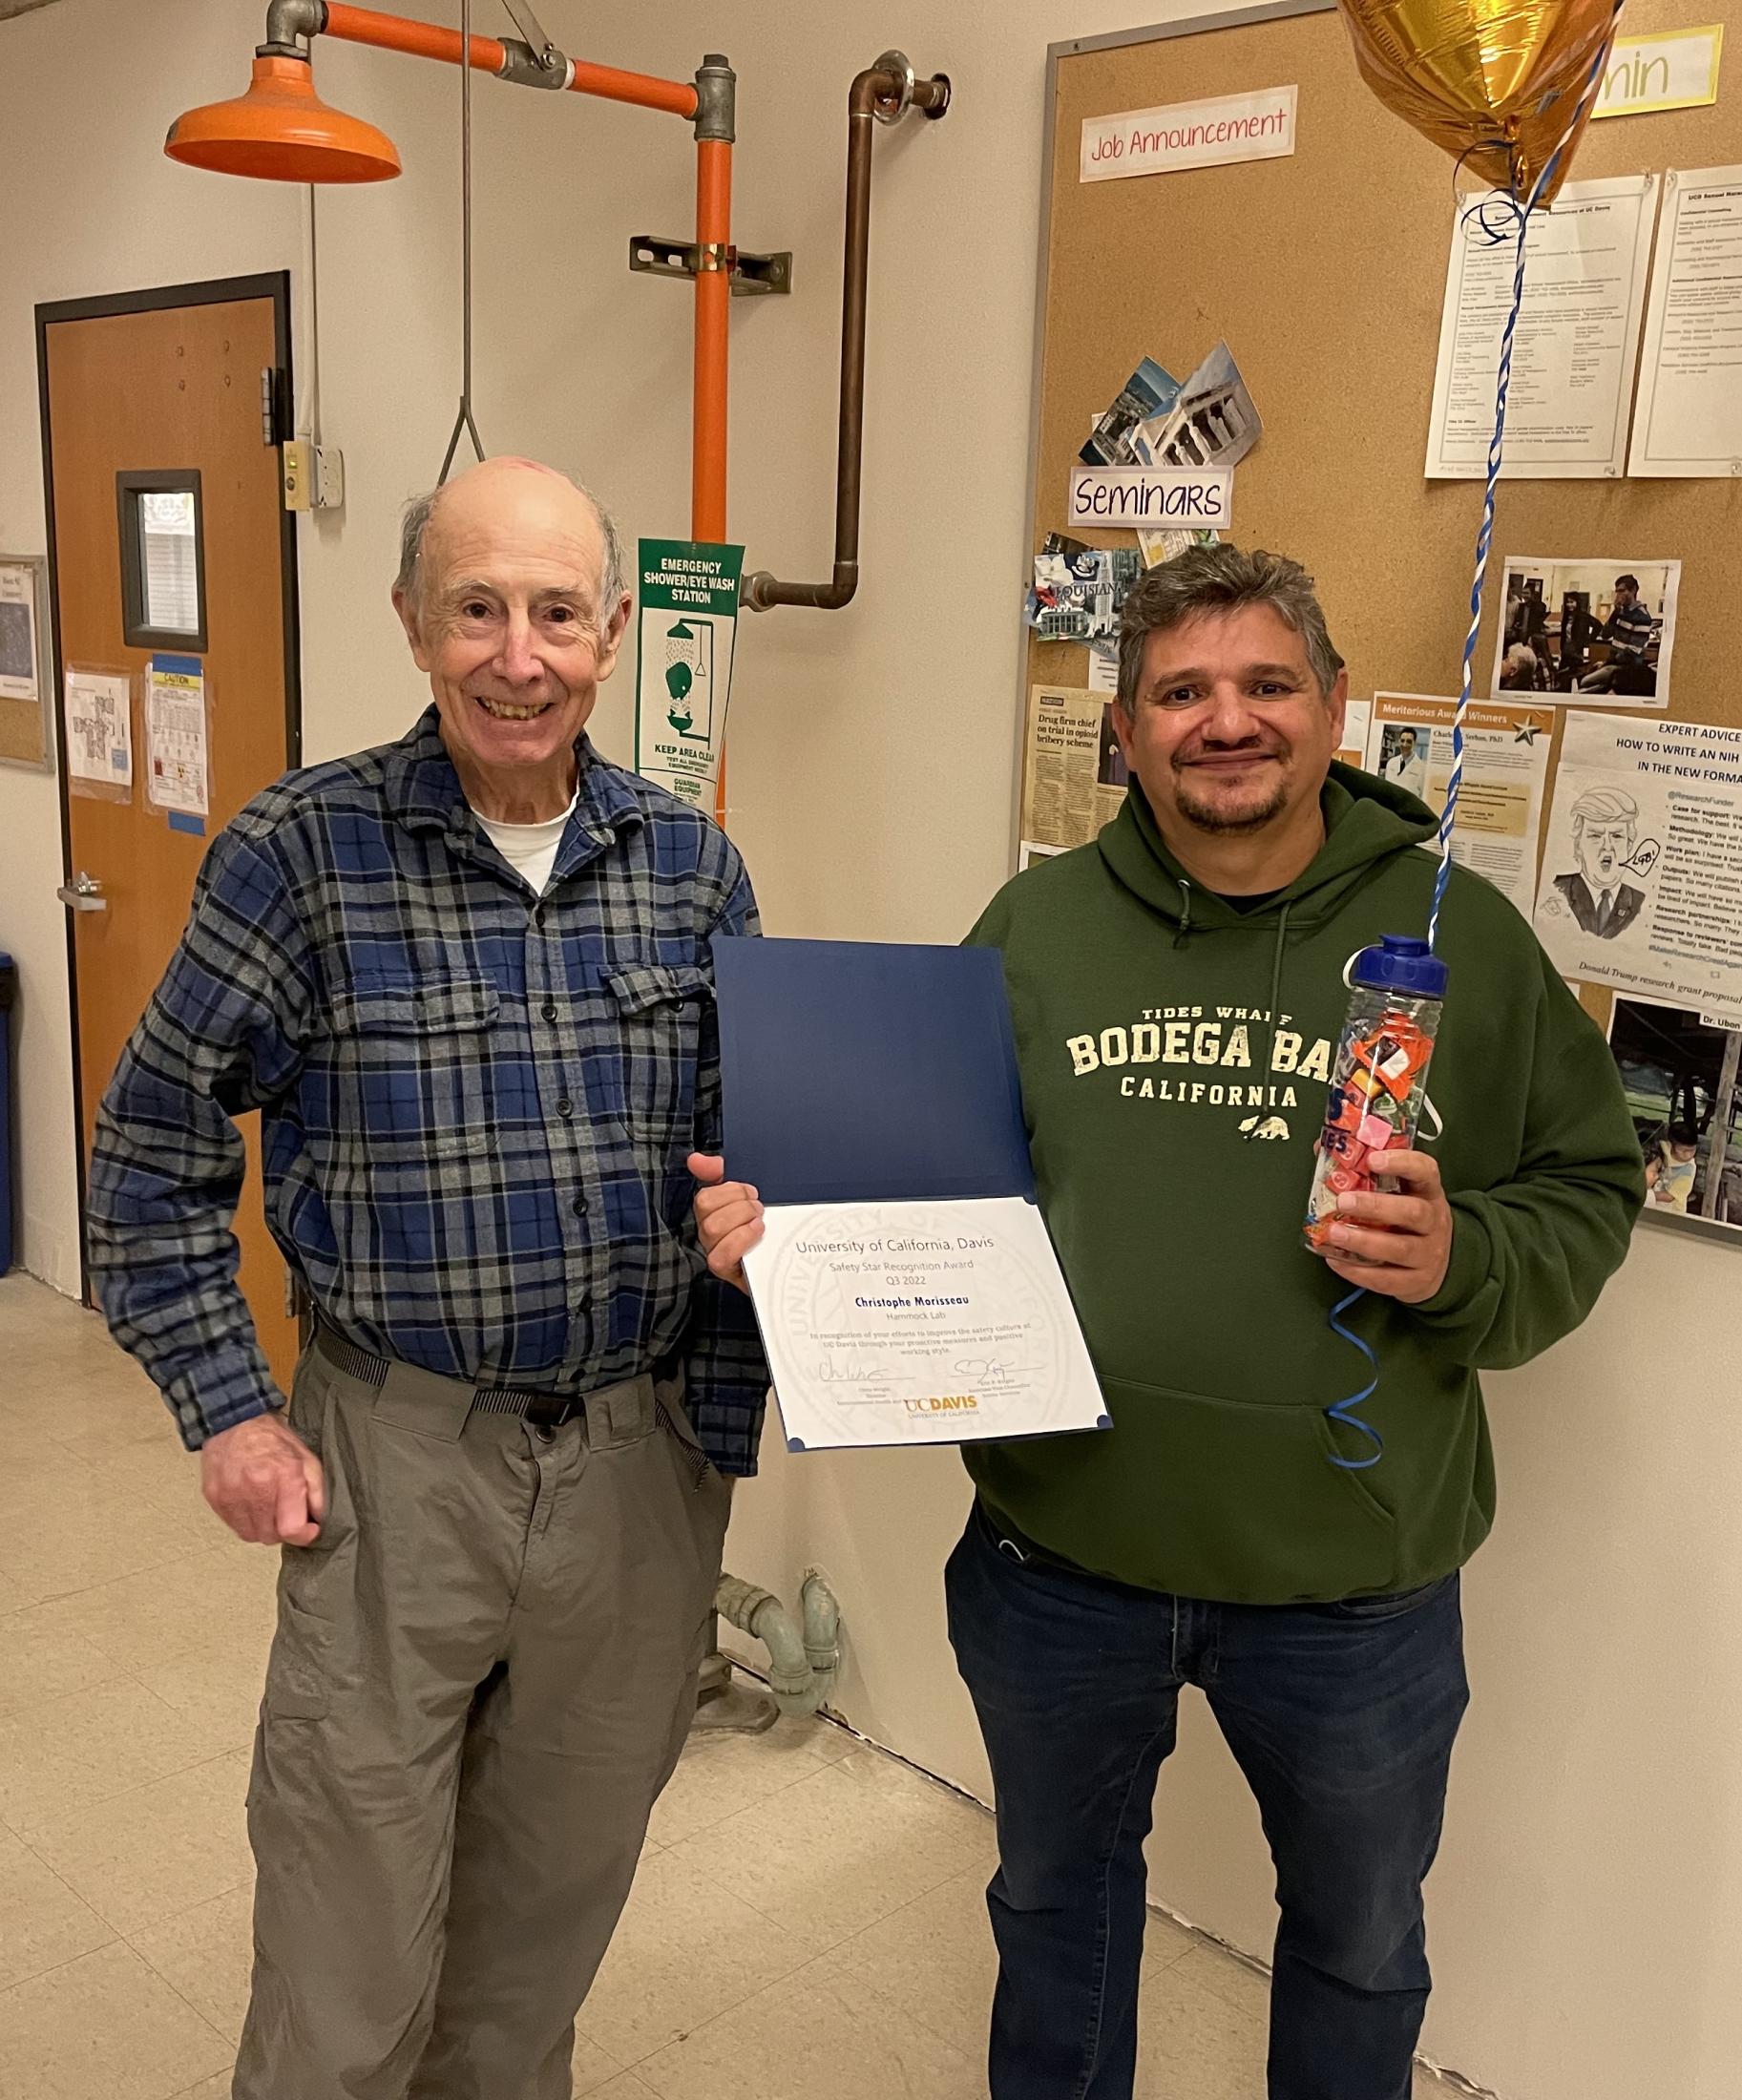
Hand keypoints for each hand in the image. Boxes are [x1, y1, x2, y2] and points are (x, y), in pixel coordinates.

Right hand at [201, 1411, 325, 1546]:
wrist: (234, 1423)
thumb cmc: (272, 1439)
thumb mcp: (306, 1458)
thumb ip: (317, 1491)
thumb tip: (319, 1519)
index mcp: (284, 1475)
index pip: (291, 1528)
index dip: (304, 1535)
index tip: (310, 1529)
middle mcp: (255, 1487)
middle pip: (271, 1535)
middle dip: (284, 1531)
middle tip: (288, 1515)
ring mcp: (231, 1494)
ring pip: (251, 1535)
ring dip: (264, 1529)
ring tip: (269, 1509)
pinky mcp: (215, 1497)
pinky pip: (233, 1526)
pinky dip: (246, 1522)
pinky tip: (252, 1505)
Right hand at [687, 1152, 764, 1295]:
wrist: (791, 1258)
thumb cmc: (766, 1223)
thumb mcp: (748, 1194)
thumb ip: (721, 1172)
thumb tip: (695, 1159)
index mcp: (712, 1213)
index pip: (704, 1197)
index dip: (729, 1190)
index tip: (752, 1192)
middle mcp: (709, 1234)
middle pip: (706, 1212)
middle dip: (739, 1204)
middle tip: (759, 1208)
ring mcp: (716, 1253)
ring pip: (712, 1229)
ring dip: (741, 1220)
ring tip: (760, 1222)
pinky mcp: (727, 1272)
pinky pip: (720, 1257)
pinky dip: (741, 1240)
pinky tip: (758, 1234)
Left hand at [1321, 1149, 1453, 1305]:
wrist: (1440, 1263)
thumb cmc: (1408, 1219)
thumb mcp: (1400, 1192)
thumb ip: (1366, 1171)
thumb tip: (1325, 1148)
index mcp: (1428, 1192)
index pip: (1425, 1171)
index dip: (1402, 1163)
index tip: (1373, 1159)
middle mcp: (1434, 1222)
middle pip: (1414, 1213)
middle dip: (1376, 1206)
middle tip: (1344, 1201)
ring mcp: (1428, 1254)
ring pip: (1400, 1248)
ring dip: (1364, 1241)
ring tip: (1334, 1232)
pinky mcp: (1416, 1282)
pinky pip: (1387, 1279)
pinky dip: (1359, 1272)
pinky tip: (1335, 1260)